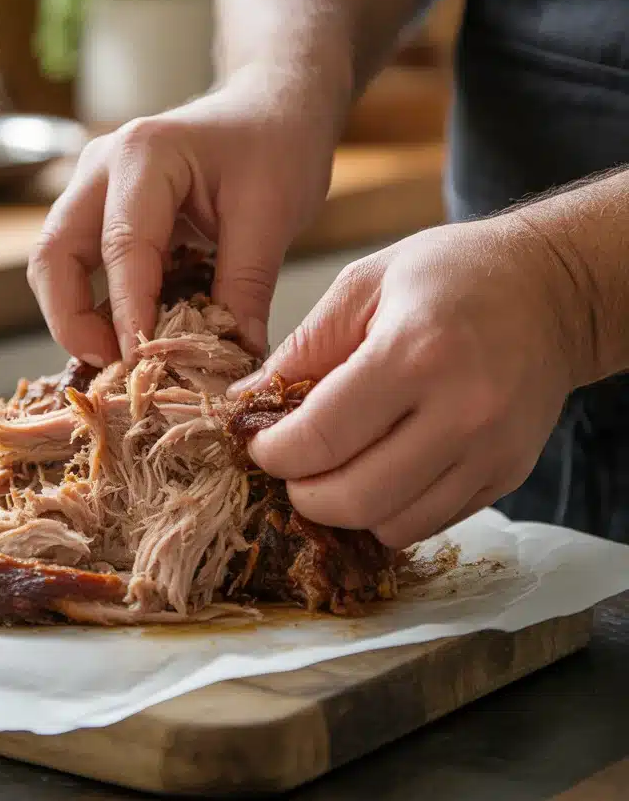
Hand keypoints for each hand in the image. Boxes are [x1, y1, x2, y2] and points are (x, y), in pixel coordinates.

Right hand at [28, 64, 340, 364]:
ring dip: (79, 318)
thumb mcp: (272, 214)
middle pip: (55, 253)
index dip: (128, 314)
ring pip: (57, 262)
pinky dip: (98, 307)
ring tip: (125, 364)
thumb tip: (233, 362)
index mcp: (143, 155)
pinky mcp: (102, 211)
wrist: (272, 106)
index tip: (145, 367)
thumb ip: (246, 286)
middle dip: (72, 321)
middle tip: (114, 372)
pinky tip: (134, 340)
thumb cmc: (275, 145)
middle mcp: (102, 167)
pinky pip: (82, 265)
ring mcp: (94, 187)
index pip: (121, 246)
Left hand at [233, 217, 584, 547]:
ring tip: (334, 469)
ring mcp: (490, 451)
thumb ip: (304, 347)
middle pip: (354, 498)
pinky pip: (431, 524)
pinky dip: (390, 510)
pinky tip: (378, 472)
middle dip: (302, 492)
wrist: (554, 290)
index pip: (321, 437)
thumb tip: (247, 402)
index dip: (273, 452)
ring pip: (392, 525)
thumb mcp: (365, 284)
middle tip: (290, 466)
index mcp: (414, 353)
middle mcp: (460, 412)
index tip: (259, 442)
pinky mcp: (507, 475)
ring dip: (346, 509)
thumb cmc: (452, 275)